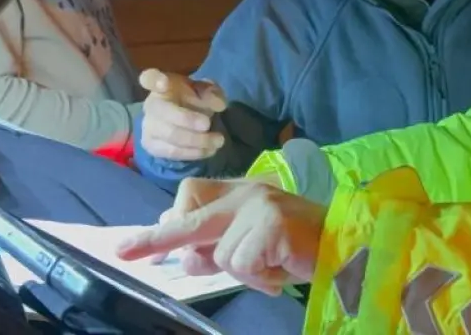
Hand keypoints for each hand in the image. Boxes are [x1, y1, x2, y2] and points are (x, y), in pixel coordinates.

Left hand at [116, 177, 325, 295]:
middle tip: (122, 252)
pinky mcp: (269, 222)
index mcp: (241, 193)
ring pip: (220, 255)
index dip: (170, 222)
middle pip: (189, 219)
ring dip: (244, 273)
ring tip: (273, 267)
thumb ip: (220, 246)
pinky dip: (259, 277)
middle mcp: (246, 193)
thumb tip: (183, 255)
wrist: (348, 245)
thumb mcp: (255, 246)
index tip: (137, 244)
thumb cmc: (302, 248)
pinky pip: (240, 264)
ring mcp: (257, 205)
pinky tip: (281, 269)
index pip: (191, 197)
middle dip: (154, 239)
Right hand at [139, 69, 227, 160]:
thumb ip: (213, 93)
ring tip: (218, 140)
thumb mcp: (207, 92)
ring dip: (196, 140)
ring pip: (170, 135)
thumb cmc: (192, 100)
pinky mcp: (152, 145)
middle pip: (163, 111)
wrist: (182, 123)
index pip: (149, 78)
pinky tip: (209, 150)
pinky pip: (172, 152)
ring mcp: (149, 126)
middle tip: (207, 124)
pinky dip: (193, 153)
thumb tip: (219, 105)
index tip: (164, 83)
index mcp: (163, 84)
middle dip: (186, 119)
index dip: (154, 80)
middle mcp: (152, 104)